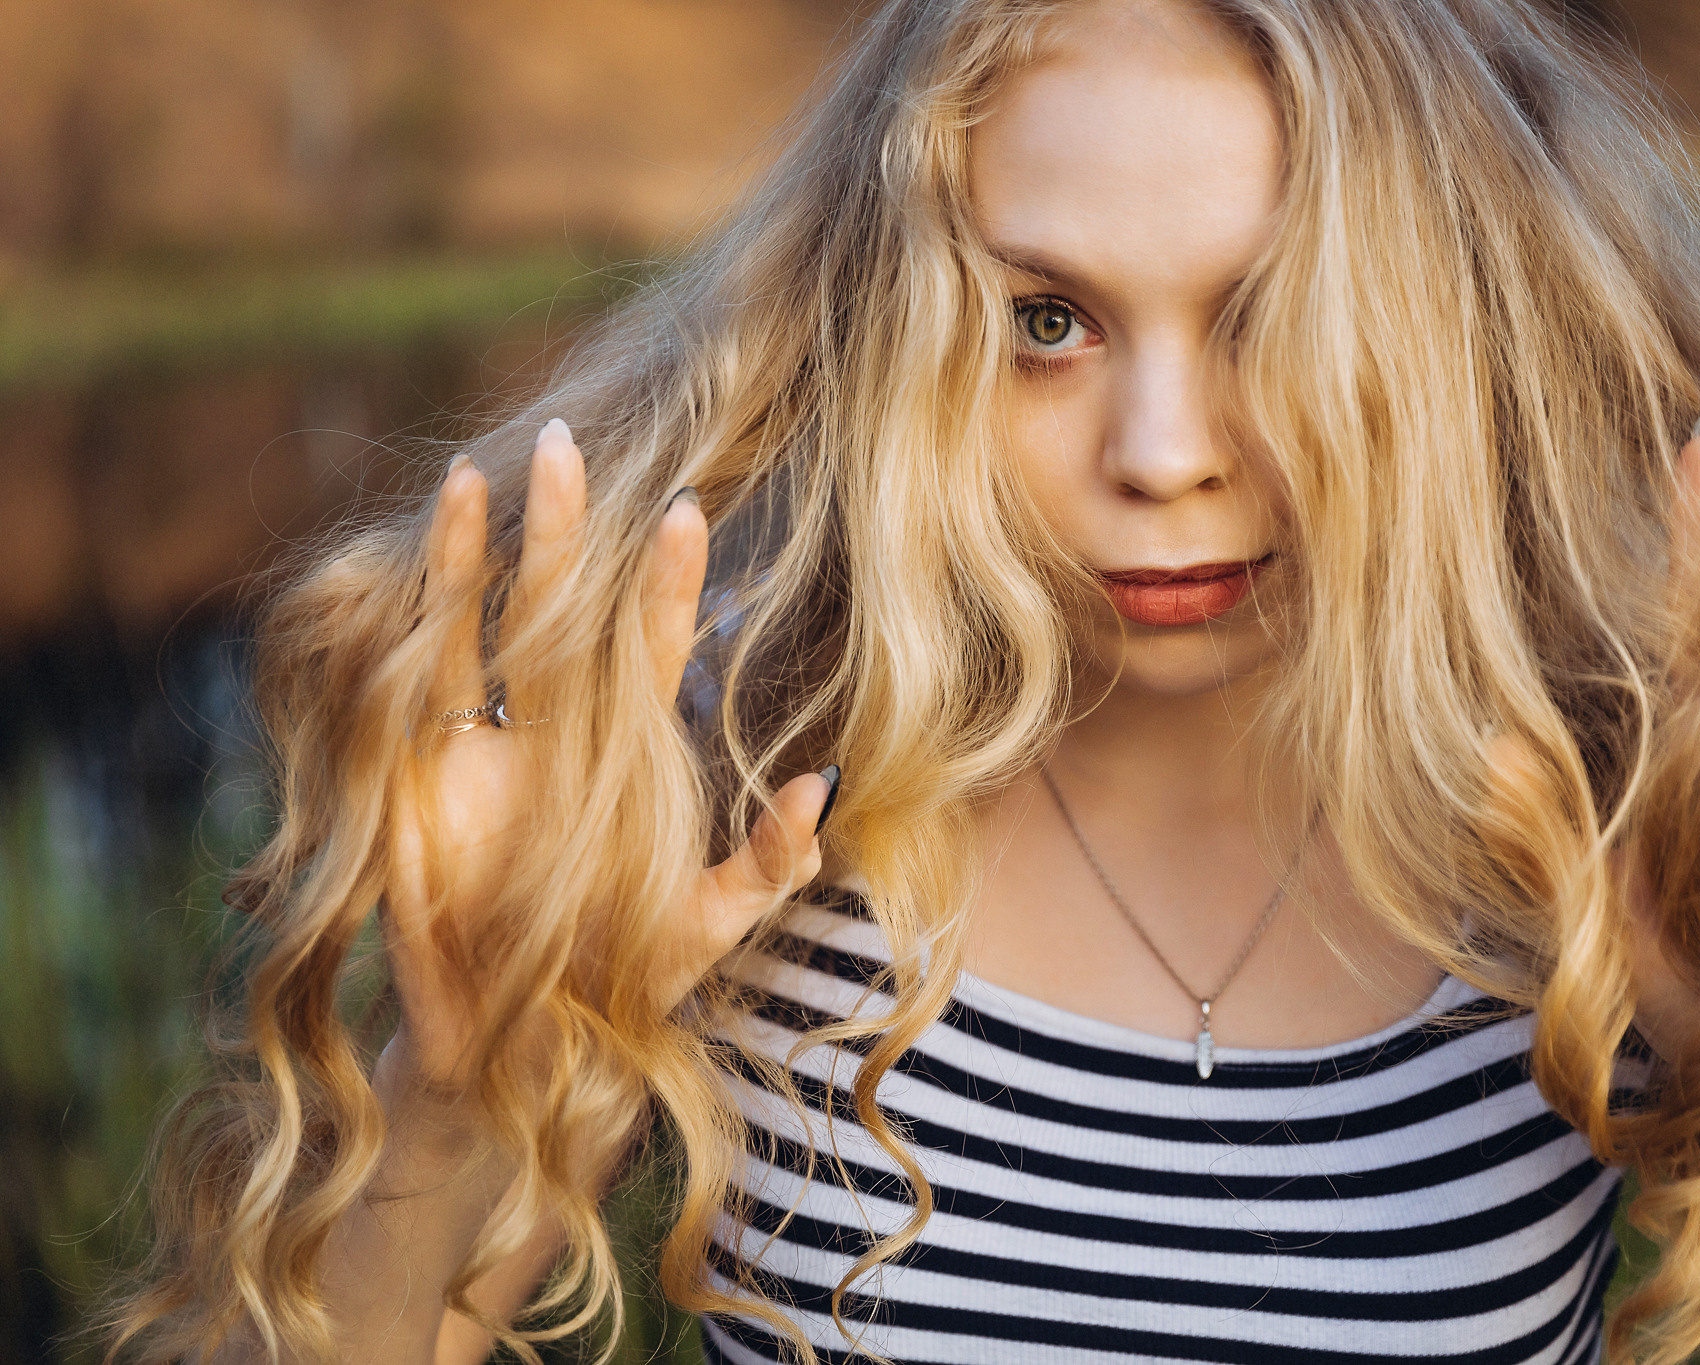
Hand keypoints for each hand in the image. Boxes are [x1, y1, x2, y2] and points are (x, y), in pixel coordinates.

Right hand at [382, 419, 834, 1092]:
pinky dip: (411, 624)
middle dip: (565, 529)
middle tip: (565, 439)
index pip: (648, 643)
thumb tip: (825, 783)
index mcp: (628, 751)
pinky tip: (410, 565)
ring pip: (479, 624)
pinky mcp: (417, 776)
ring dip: (478, 552)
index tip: (687, 511)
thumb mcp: (709, 927)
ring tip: (480, 474)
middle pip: (560, 607)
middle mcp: (556, 730)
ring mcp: (482, 745)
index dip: (664, 581)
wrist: (519, 1047)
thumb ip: (767, 861)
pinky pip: (412, 684)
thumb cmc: (624, 983)